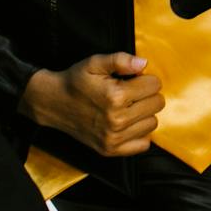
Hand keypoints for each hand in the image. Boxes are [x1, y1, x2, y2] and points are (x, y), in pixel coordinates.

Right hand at [18, 53, 163, 156]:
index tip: (132, 79)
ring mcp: (114, 138)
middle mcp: (117, 120)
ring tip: (126, 107)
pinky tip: (127, 123)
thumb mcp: (95, 62)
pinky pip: (143, 144)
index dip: (145, 78)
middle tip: (130, 92)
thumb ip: (121, 60)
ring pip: (152, 123)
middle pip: (157, 104)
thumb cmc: (76, 81)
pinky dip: (139, 133)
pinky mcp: (110, 150)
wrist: (53, 104)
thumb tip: (144, 64)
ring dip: (143, 113)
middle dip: (147, 94)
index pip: (155, 85)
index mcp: (115, 96)